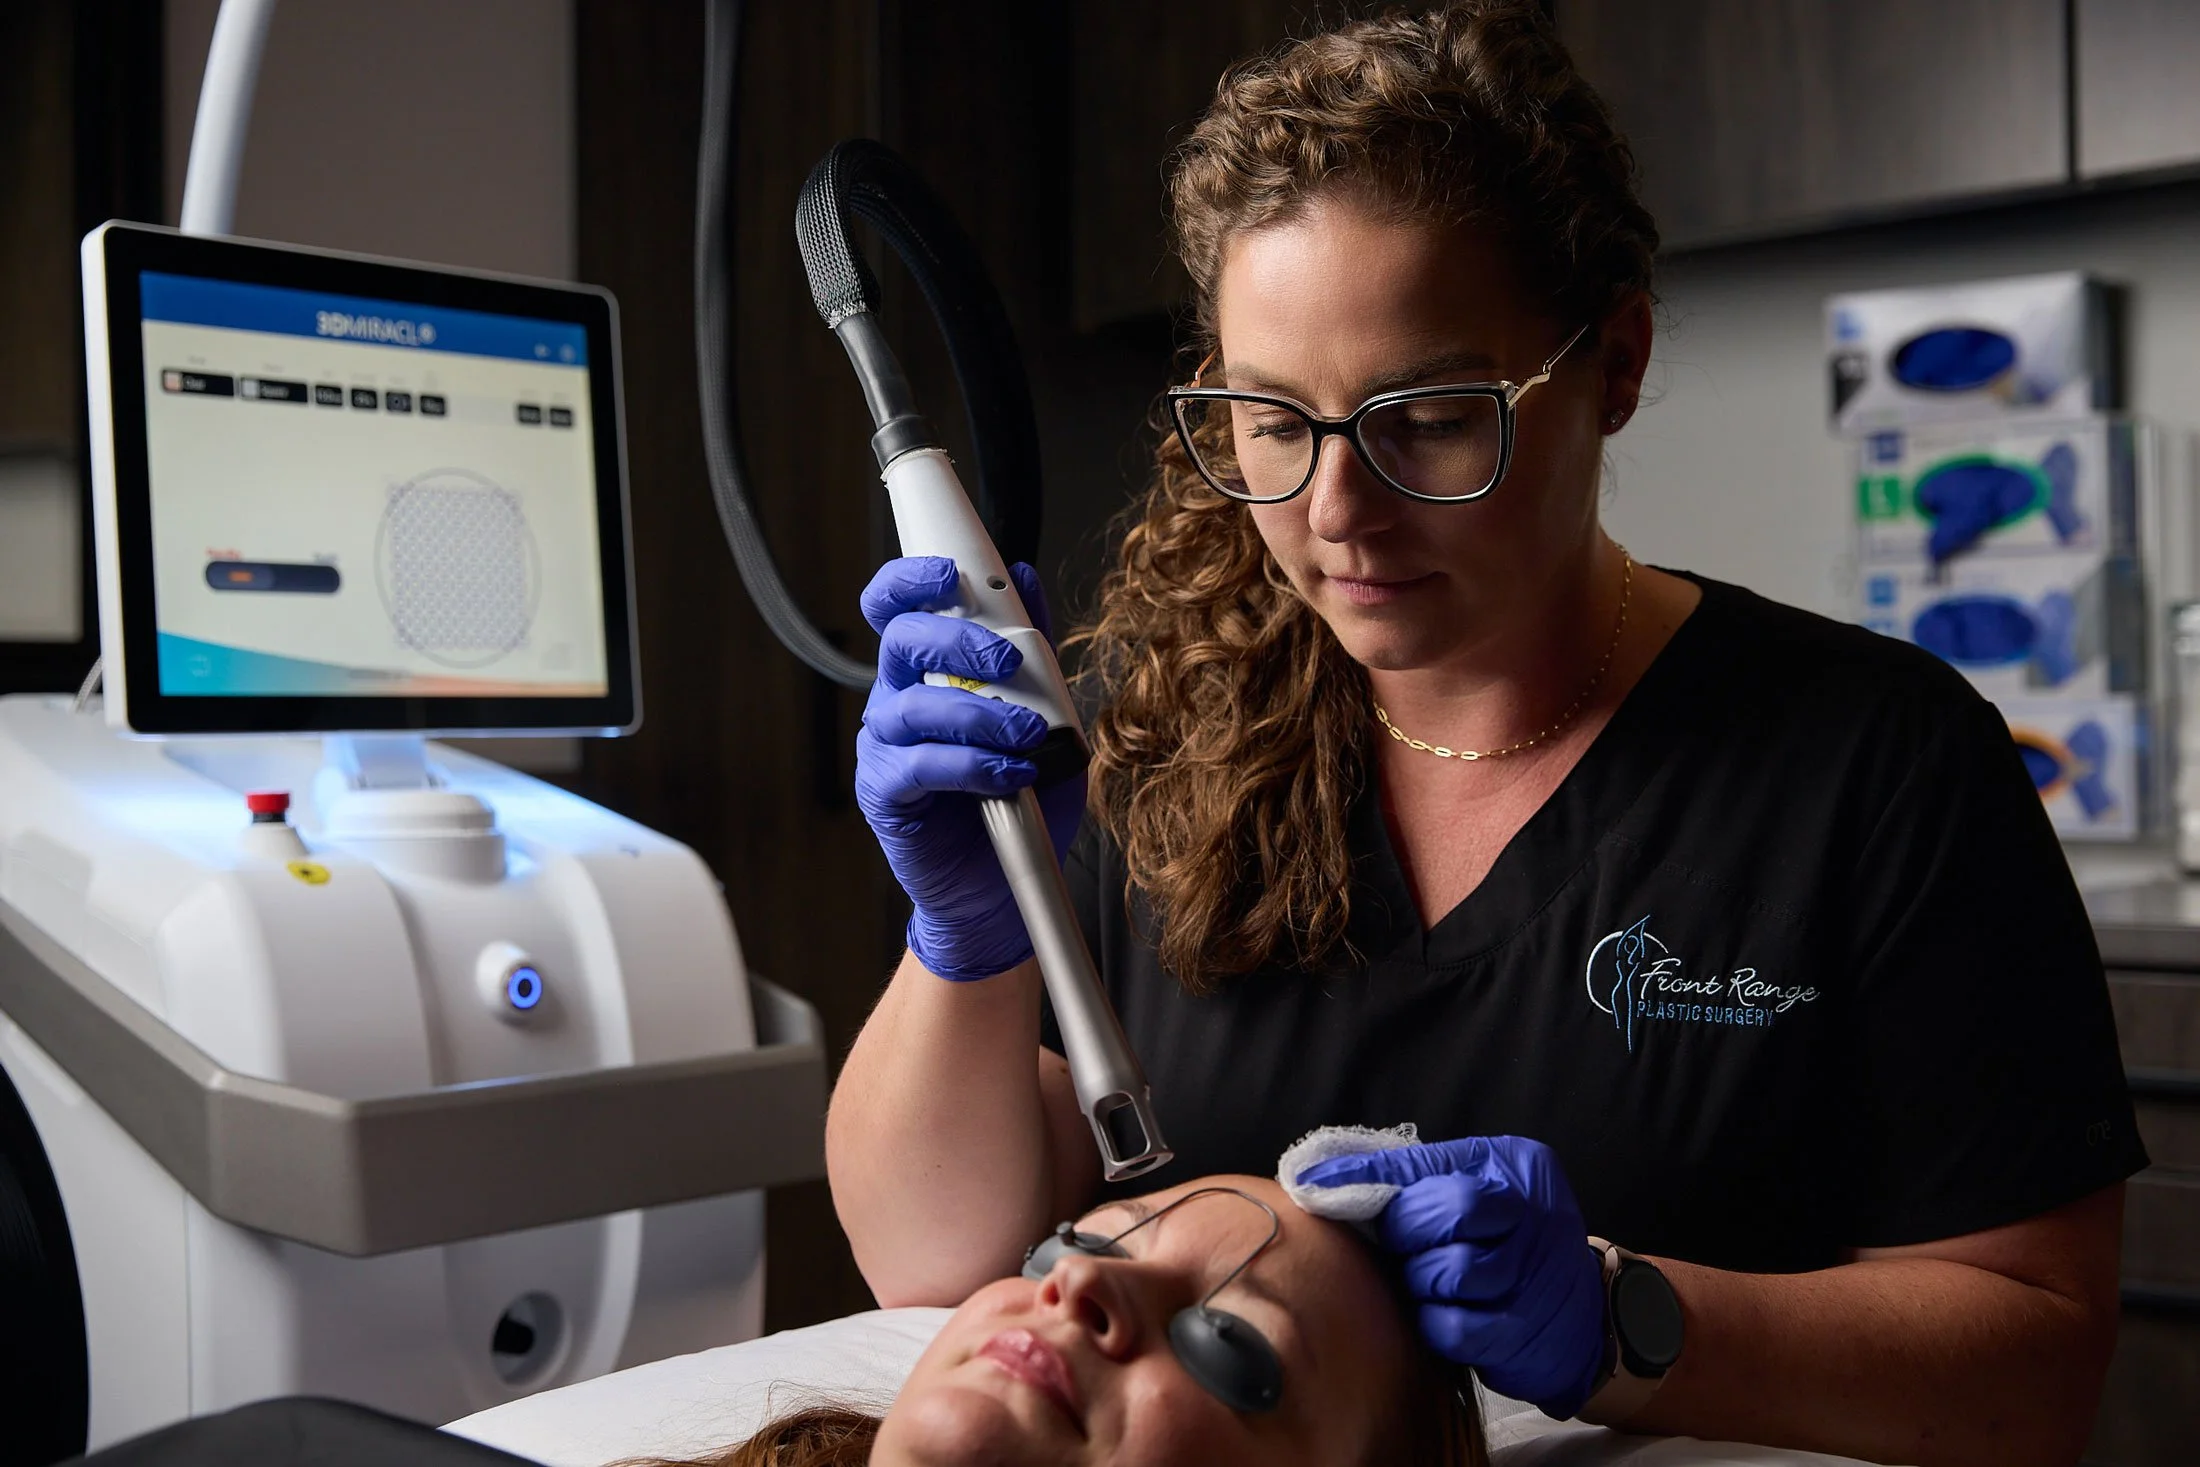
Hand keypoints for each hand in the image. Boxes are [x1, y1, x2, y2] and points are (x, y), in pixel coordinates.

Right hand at [854, 556, 1085, 981]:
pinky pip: (919, 764)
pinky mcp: (886, 794)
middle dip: (958, 641)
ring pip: (913, 705)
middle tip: (1007, 662)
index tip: (951, 571)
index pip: (899, 605)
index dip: (913, 578)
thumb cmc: (1020, 798)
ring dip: (979, 714)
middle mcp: (897, 699)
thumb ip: (1034, 654)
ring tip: (1027, 736)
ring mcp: (886, 747)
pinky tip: (1011, 776)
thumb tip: (1026, 580)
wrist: (1002, 889)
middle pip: (901, 640)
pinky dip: (971, 765)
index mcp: (927, 670)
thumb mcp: (1045, 715)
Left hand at [1296, 1135, 1605, 1416]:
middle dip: (1410, 1233)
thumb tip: (1320, 1176)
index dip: (1371, 1176)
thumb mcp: (1476, 1191)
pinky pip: (1453, 1326)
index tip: (1316, 1184)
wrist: (1581, 1318)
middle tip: (1406, 1249)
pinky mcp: (1525, 1332)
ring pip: (1449, 1271)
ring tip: (1430, 1284)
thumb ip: (1413, 1179)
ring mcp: (1536, 1274)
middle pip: (1449, 1209)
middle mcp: (1535, 1212)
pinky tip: (1443, 1317)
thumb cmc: (1507, 1244)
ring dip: (1423, 1283)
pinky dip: (1436, 1324)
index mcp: (1516, 1166)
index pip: (1430, 1162)